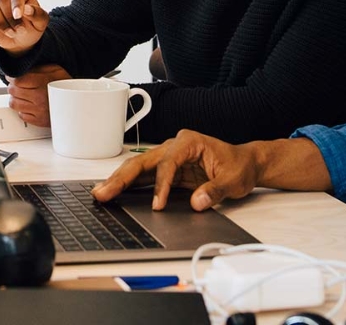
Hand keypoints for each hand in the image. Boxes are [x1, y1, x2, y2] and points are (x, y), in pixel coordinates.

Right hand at [0, 0, 48, 53]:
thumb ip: (37, 14)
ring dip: (0, 22)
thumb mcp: (41, 22)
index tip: (18, 16)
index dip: (17, 2)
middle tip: (18, 30)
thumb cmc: (31, 27)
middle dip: (9, 17)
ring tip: (10, 32)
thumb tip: (27, 9)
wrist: (20, 39)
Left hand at [6, 64, 70, 125]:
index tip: (11, 77)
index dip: (12, 77)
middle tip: (17, 85)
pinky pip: (21, 115)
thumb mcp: (55, 70)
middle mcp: (39, 98)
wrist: (77, 103)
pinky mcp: (38, 121)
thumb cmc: (66, 85)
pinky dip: (22, 109)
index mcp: (42, 83)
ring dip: (15, 98)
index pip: (18, 80)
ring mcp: (38, 111)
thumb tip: (23, 69)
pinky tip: (28, 104)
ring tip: (20, 94)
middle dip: (13, 86)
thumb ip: (38, 68)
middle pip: (13, 91)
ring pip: (14, 104)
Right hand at [91, 129, 258, 211]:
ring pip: (138, 168)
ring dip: (119, 181)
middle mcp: (174, 146)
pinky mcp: (167, 170)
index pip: (167, 162)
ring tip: (100, 193)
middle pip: (143, 161)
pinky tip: (114, 192)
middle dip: (122, 177)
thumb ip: (215, 191)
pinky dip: (129, 185)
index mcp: (189, 141)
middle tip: (103, 192)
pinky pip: (144, 177)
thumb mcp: (233, 180)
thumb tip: (196, 202)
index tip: (158, 205)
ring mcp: (168, 157)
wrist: (245, 163)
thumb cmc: (239, 166)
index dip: (160, 184)